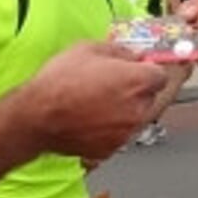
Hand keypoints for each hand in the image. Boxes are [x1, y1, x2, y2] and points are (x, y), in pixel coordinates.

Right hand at [19, 42, 167, 161]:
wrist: (37, 117)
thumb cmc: (59, 81)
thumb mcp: (88, 49)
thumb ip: (119, 51)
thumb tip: (133, 55)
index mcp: (137, 81)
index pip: (160, 75)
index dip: (147, 70)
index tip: (138, 68)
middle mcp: (138, 109)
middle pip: (150, 97)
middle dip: (137, 90)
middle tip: (112, 84)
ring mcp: (127, 132)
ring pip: (136, 118)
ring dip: (124, 110)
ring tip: (97, 102)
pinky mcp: (113, 148)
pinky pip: (120, 134)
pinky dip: (111, 128)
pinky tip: (91, 118)